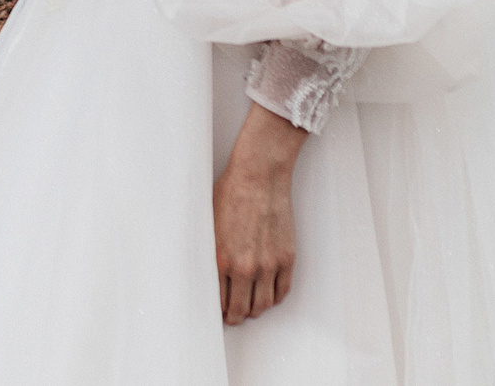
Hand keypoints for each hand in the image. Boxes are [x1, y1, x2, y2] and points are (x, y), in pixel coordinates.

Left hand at [213, 105, 303, 323]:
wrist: (258, 176)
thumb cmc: (229, 193)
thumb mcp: (208, 223)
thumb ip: (210, 251)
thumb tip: (207, 271)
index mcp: (221, 258)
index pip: (218, 300)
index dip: (217, 309)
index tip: (217, 311)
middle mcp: (246, 266)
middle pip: (241, 309)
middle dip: (235, 316)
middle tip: (232, 317)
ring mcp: (269, 264)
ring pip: (263, 305)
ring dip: (255, 310)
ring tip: (249, 307)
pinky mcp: (287, 258)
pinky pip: (282, 290)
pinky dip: (274, 297)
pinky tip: (267, 293)